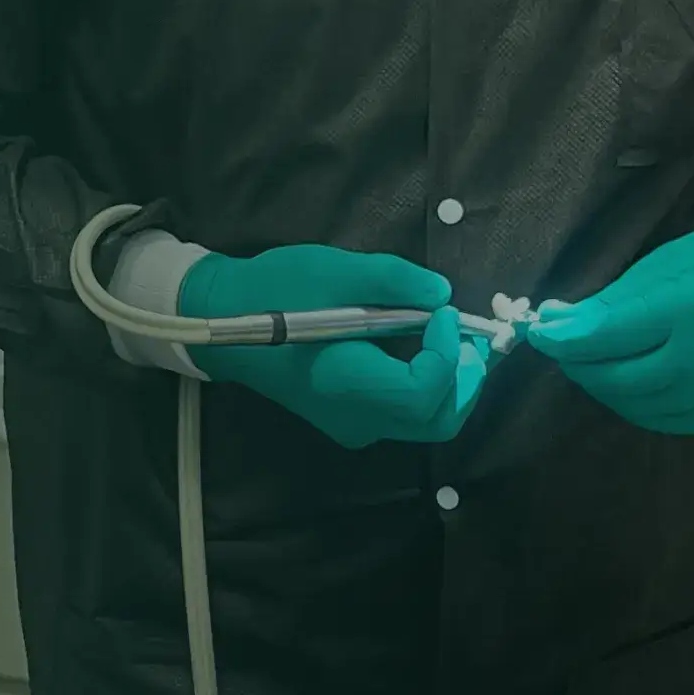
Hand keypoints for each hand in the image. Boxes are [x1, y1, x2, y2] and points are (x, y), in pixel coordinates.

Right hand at [177, 245, 488, 448]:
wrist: (222, 318)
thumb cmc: (273, 291)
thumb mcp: (333, 270)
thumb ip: (393, 279)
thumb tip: (443, 295)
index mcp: (346, 384)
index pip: (423, 392)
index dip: (448, 353)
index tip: (442, 312)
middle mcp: (355, 417)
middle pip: (438, 418)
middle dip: (467, 377)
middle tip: (471, 334)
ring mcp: (352, 425)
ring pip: (427, 421)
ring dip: (453, 382)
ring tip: (455, 338)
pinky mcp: (350, 419)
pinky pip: (406, 413)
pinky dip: (431, 385)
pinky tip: (428, 348)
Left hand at [526, 215, 693, 434]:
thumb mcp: (658, 268)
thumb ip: (608, 304)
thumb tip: (554, 327)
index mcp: (692, 306)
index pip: (612, 335)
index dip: (566, 340)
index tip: (539, 334)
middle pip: (624, 378)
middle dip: (583, 365)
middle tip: (566, 349)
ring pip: (642, 406)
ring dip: (608, 387)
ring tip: (597, 363)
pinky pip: (669, 420)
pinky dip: (640, 405)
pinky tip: (633, 383)